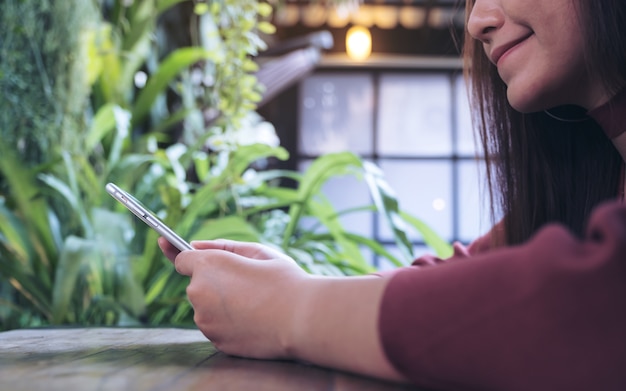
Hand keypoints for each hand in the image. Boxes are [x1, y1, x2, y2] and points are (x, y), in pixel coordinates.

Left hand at [158, 238, 309, 358]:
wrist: (303, 319)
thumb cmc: (284, 280)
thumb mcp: (258, 252)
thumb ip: (222, 246)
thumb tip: (194, 245)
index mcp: (208, 264)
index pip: (181, 258)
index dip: (186, 255)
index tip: (172, 247)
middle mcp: (199, 292)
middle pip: (196, 284)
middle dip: (213, 281)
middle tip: (245, 281)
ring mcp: (205, 320)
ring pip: (206, 307)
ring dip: (221, 303)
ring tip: (254, 302)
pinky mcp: (215, 340)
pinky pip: (216, 326)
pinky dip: (229, 322)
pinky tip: (253, 319)